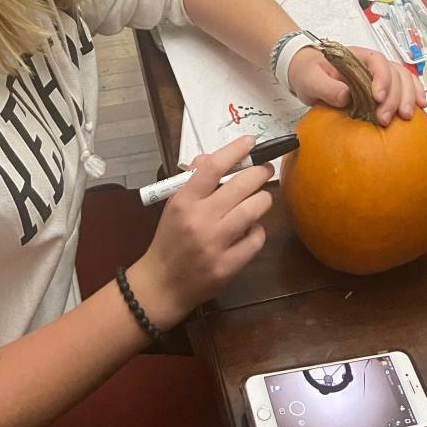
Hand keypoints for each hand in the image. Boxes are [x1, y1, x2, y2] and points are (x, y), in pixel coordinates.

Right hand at [127, 136, 271, 330]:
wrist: (162, 285)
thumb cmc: (170, 239)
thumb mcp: (174, 205)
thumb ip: (193, 180)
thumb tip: (213, 157)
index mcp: (184, 201)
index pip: (213, 167)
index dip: (235, 150)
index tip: (250, 142)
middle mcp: (200, 219)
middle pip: (242, 185)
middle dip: (260, 173)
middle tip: (264, 170)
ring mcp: (215, 244)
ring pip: (255, 209)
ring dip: (263, 200)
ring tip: (260, 199)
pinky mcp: (228, 266)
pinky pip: (256, 239)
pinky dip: (257, 231)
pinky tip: (250, 230)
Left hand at [288, 44, 425, 125]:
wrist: (306, 73)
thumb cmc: (308, 71)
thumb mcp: (310, 79)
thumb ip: (326, 87)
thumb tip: (346, 96)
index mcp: (355, 56)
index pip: (376, 62)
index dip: (381, 79)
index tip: (377, 98)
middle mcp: (371, 63)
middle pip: (394, 73)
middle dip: (395, 96)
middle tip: (385, 119)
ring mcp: (379, 75)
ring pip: (403, 79)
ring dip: (408, 97)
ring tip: (406, 117)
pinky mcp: (382, 87)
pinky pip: (404, 87)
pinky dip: (414, 95)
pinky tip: (420, 108)